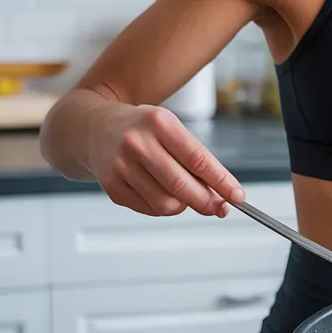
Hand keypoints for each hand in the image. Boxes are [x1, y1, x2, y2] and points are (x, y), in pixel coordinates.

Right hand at [88, 103, 244, 217]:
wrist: (94, 127)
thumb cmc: (143, 129)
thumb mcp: (171, 129)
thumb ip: (196, 159)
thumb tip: (222, 194)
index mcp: (159, 123)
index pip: (198, 159)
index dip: (221, 182)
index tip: (237, 196)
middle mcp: (137, 143)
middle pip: (182, 186)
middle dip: (208, 202)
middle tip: (220, 208)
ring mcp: (121, 166)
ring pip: (166, 203)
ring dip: (184, 205)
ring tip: (184, 193)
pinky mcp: (111, 186)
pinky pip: (149, 209)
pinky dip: (164, 208)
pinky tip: (162, 193)